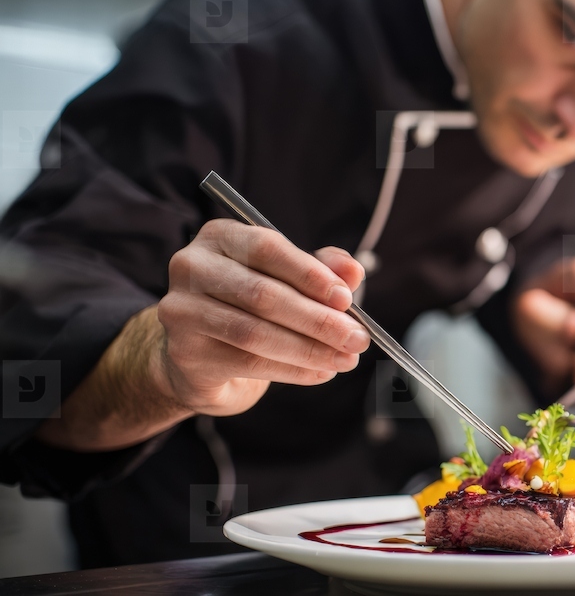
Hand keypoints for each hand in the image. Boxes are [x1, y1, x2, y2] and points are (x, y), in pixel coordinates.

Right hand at [155, 219, 369, 415]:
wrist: (203, 355)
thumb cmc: (253, 306)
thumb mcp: (289, 279)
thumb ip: (321, 269)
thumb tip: (353, 271)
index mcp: (220, 236)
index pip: (267, 248)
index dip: (310, 274)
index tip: (346, 298)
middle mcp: (192, 267)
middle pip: (262, 294)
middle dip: (318, 319)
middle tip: (357, 338)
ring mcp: (182, 310)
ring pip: (255, 332)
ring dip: (309, 349)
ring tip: (346, 359)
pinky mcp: (185, 352)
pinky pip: (248, 362)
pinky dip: (293, 369)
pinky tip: (321, 372)